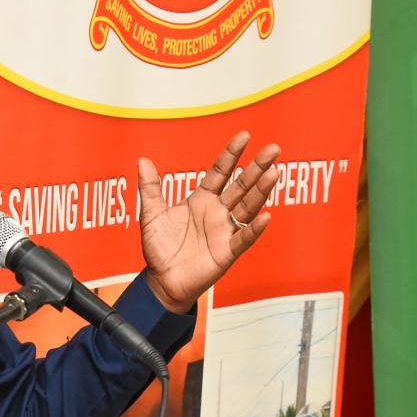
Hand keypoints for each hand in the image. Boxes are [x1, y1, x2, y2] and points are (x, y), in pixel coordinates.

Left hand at [138, 132, 279, 311]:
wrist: (160, 280)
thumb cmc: (159, 248)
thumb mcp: (151, 214)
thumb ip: (150, 188)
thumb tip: (142, 160)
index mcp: (201, 199)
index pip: (220, 172)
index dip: (231, 154)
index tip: (244, 136)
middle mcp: (217, 212)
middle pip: (241, 185)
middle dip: (256, 167)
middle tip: (273, 149)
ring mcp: (224, 231)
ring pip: (247, 207)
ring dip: (261, 191)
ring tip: (274, 172)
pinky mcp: (226, 252)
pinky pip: (243, 239)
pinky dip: (254, 229)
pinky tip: (266, 216)